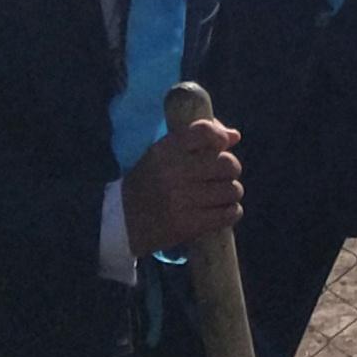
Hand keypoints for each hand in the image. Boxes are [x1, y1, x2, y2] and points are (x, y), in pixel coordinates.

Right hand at [118, 115, 240, 257]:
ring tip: (219, 196)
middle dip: (230, 170)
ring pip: (232, 190)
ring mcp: (181, 200)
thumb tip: (235, 136)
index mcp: (164, 151)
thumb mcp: (161, 155)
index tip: (222, 146)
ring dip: (231, 193)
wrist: (121, 221)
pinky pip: (228, 214)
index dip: (220, 137)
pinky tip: (220, 211)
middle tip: (220, 177)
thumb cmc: (148, 183)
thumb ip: (195, 139)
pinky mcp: (187, 225)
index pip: (204, 131)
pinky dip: (231, 212)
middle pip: (227, 163)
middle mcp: (173, 172)